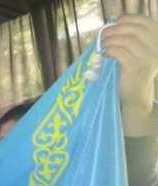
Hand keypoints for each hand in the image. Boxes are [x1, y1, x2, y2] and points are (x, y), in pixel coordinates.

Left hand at [103, 15, 157, 135]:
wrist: (136, 96)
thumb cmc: (132, 73)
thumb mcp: (138, 54)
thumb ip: (132, 40)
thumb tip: (112, 27)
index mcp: (157, 42)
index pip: (146, 23)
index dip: (130, 19)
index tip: (116, 20)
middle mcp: (156, 49)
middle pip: (135, 30)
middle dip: (117, 29)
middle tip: (104, 33)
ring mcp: (148, 58)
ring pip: (127, 40)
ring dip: (111, 39)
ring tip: (102, 43)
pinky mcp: (136, 68)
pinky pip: (120, 53)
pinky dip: (110, 50)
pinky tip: (104, 53)